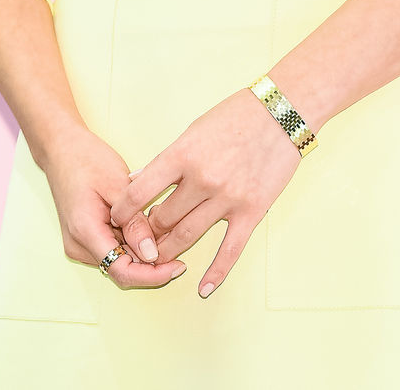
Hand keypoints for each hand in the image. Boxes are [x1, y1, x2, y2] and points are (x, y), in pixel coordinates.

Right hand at [38, 124, 187, 289]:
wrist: (62, 148)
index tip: (177, 266)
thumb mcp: (117, 185)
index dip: (152, 275)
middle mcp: (78, 245)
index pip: (122, 271)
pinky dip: (130, 243)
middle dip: (150, 263)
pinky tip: (143, 224)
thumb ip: (134, 222)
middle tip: (177, 241)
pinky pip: (112, 250)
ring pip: (118, 262)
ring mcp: (79, 244)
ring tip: (158, 226)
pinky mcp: (83, 238)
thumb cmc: (87, 159)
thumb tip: (152, 255)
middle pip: (121, 270)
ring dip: (140, 252)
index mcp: (85, 232)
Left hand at [107, 87, 302, 297]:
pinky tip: (203, 288)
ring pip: (187, 235)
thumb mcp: (194, 129)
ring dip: (169, 249)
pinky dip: (215, 273)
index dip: (124, 209)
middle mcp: (202, 179)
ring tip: (159, 256)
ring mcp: (227, 198)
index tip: (117, 217)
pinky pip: (229, 250)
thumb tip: (136, 179)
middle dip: (148, 231)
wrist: (282, 112)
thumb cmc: (236, 115)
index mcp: (183, 154)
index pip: (140, 191)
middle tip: (142, 237)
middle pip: (163, 218)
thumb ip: (167, 159)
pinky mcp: (251, 211)